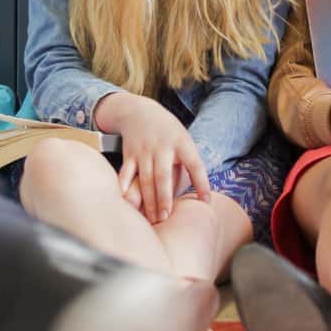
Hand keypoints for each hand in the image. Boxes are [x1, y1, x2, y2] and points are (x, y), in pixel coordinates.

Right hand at [100, 93, 210, 225]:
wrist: (140, 111)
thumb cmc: (168, 132)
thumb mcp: (183, 140)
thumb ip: (187, 163)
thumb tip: (197, 192)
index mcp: (181, 143)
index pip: (195, 165)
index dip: (202, 183)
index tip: (206, 200)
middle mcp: (162, 148)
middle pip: (163, 176)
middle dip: (164, 199)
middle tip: (166, 217)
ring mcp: (144, 151)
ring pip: (145, 179)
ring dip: (148, 201)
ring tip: (152, 219)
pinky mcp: (129, 154)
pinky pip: (126, 174)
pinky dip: (124, 188)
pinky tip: (125, 203)